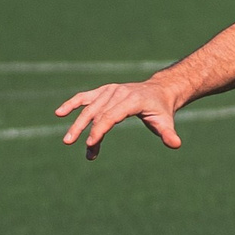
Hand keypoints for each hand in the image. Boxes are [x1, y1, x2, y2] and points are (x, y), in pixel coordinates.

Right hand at [56, 78, 184, 157]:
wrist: (159, 92)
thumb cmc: (162, 111)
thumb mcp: (166, 122)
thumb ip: (168, 134)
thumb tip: (175, 144)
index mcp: (131, 100)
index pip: (111, 116)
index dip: (99, 130)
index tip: (90, 144)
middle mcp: (118, 93)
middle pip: (96, 112)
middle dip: (82, 129)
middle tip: (69, 142)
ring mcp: (109, 91)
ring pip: (89, 107)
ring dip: (77, 124)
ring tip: (68, 141)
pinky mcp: (103, 91)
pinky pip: (85, 97)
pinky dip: (72, 104)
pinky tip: (59, 113)